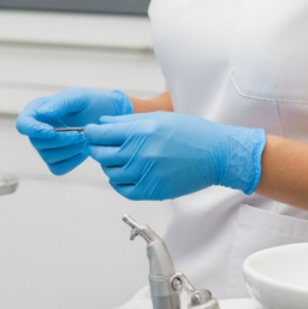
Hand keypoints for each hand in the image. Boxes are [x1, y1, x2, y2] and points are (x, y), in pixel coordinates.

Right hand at [16, 88, 132, 174]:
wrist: (106, 116)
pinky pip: (58, 168)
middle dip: (61, 140)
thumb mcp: (77, 97)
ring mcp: (46, 148)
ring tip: (85, 139)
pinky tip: (83, 150)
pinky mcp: (57, 161)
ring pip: (48, 157)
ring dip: (69, 150)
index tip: (51, 131)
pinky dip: (73, 160)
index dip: (33, 130)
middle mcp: (37, 130)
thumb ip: (59, 103)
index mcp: (36, 111)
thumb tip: (42, 113)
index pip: (23, 124)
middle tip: (81, 133)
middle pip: (37, 143)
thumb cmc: (90, 102)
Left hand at [83, 111, 265, 199]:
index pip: (99, 134)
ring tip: (118, 158)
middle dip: (96, 148)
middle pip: (100, 154)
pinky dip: (118, 182)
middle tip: (100, 145)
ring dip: (108, 165)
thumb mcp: (158, 118)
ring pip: (110, 172)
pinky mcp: (153, 190)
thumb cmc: (192, 133)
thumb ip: (126, 121)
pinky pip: (123, 190)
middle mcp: (140, 153)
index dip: (91, 132)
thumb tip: (102, 123)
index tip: (91, 132)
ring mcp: (145, 173)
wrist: (216, 154)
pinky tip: (124, 174)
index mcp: (140, 131)